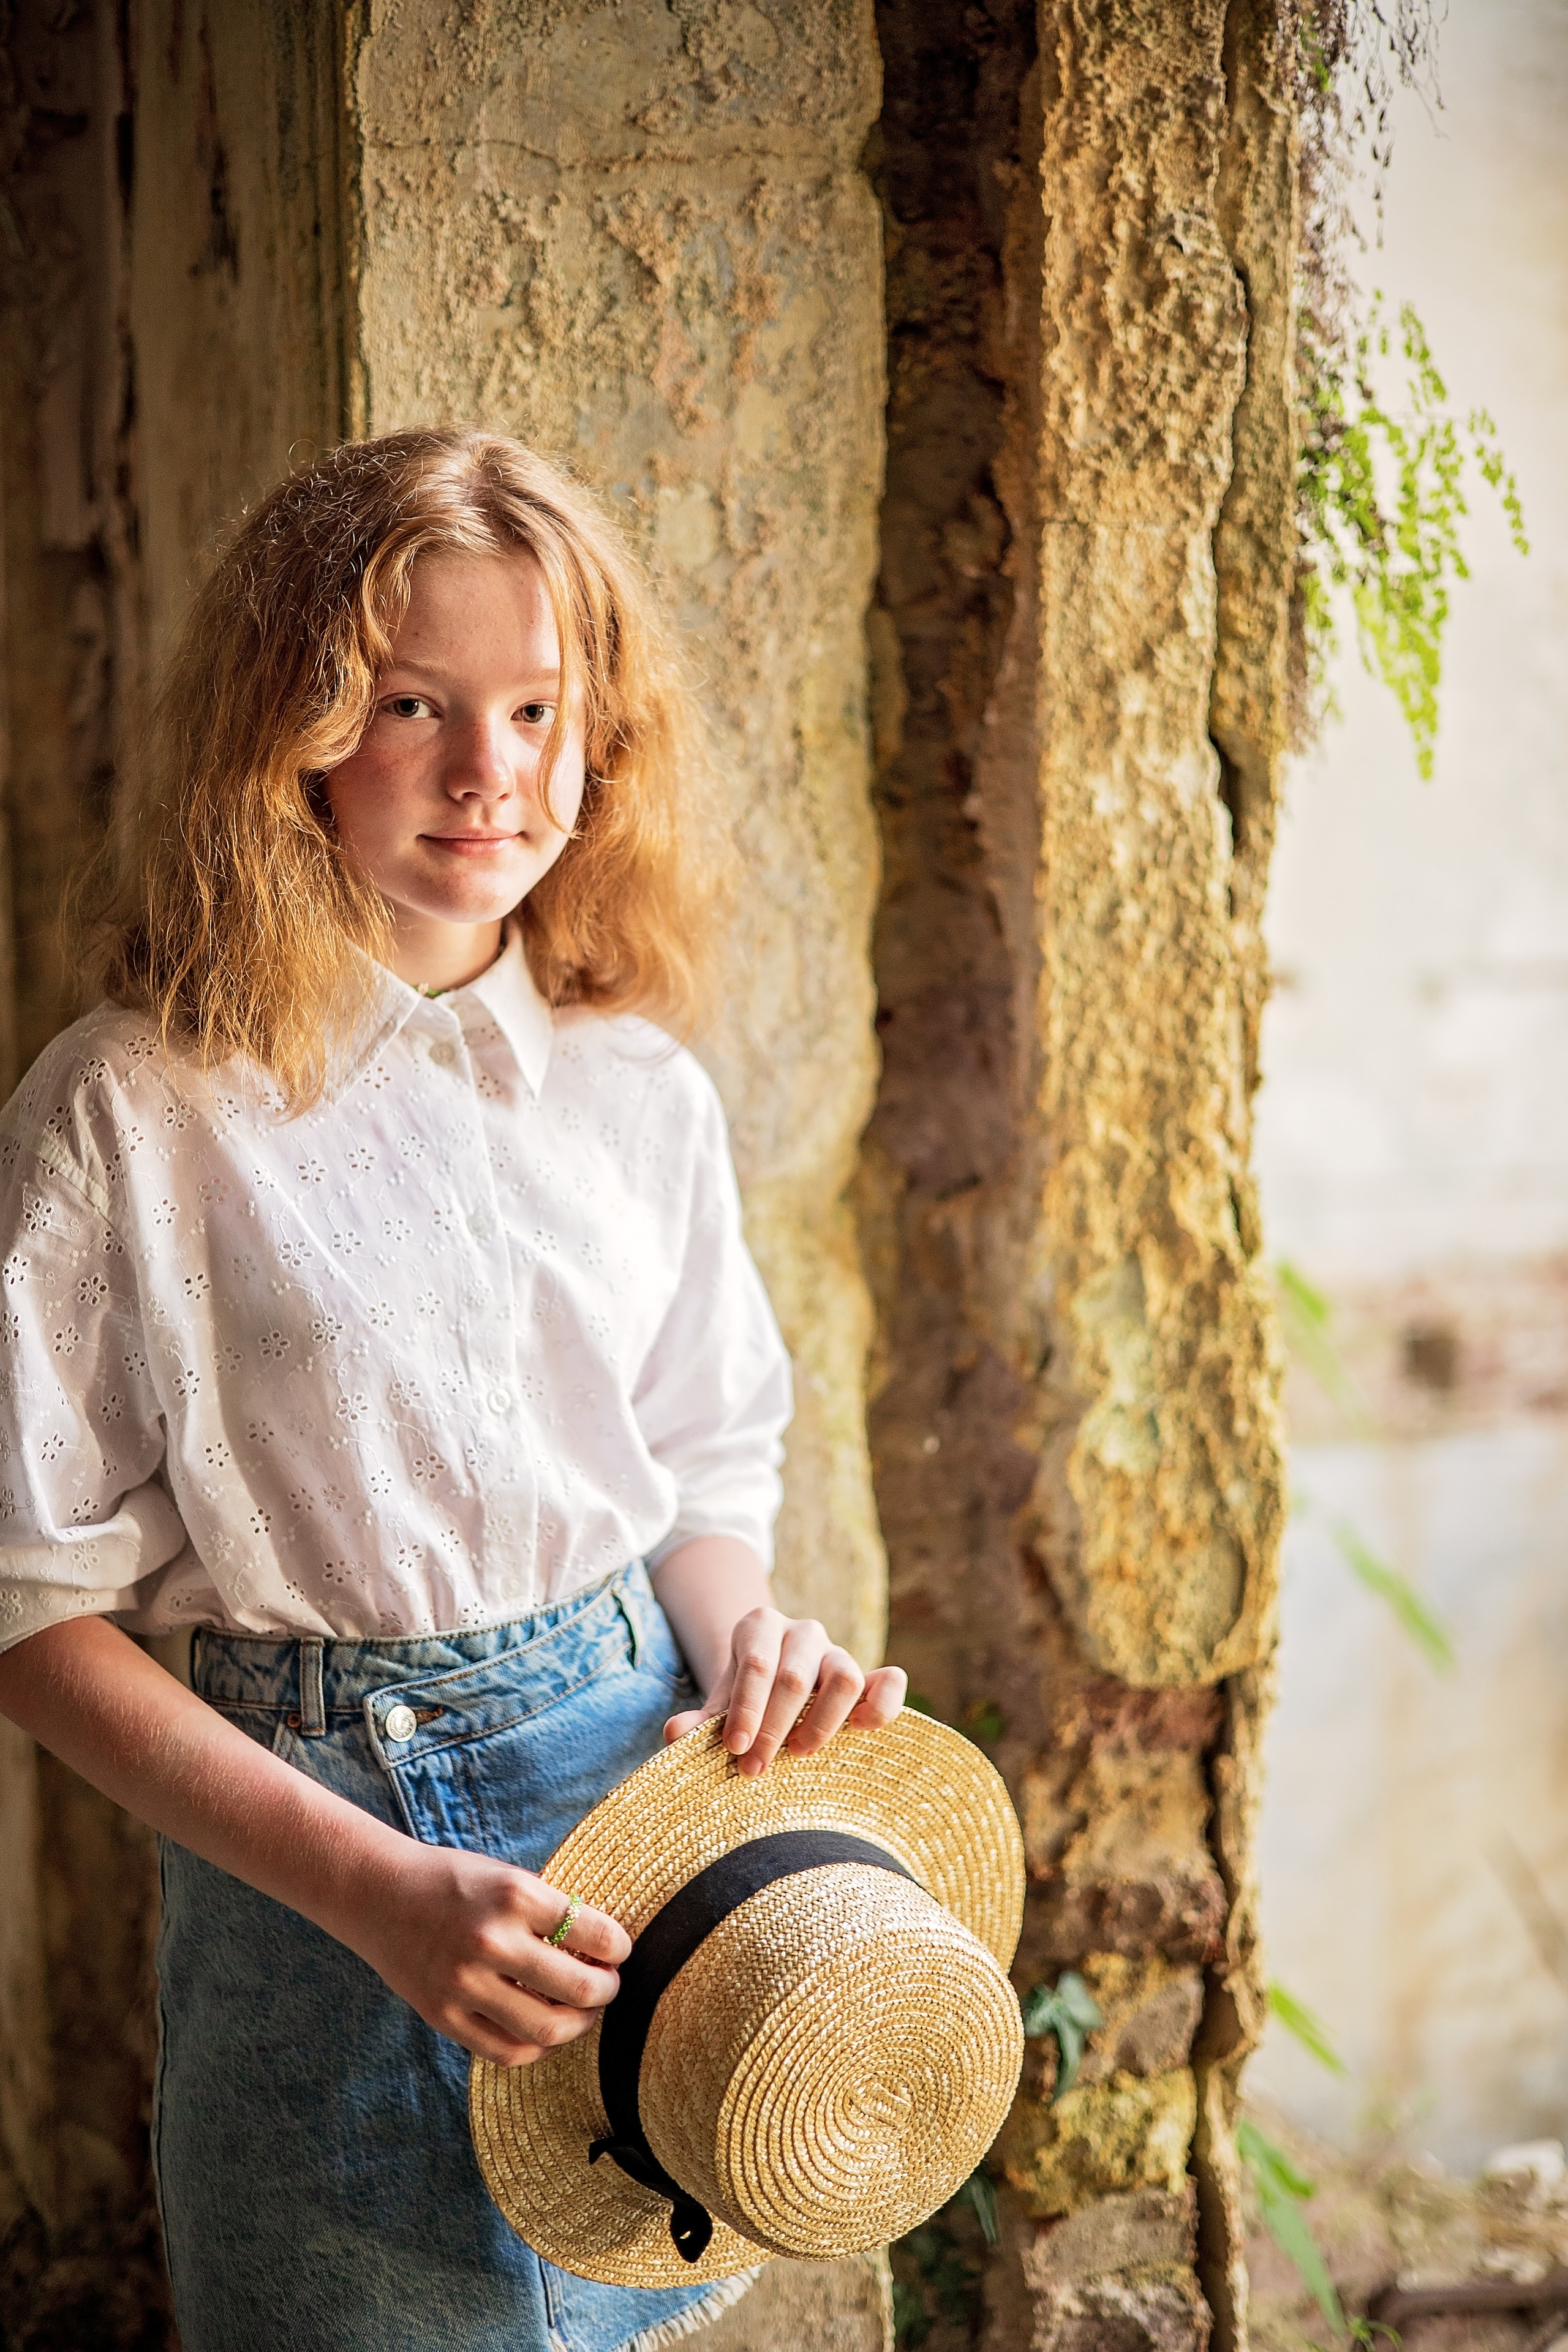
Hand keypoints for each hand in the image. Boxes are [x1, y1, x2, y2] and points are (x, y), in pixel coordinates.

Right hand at [350, 1841, 630, 2066]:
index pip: (595, 1933)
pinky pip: (506, 2051)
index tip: (618, 1950)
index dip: (619, 1947)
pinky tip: (543, 2030)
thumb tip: (602, 1952)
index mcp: (515, 1895)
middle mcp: (491, 1940)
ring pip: (547, 2028)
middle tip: (608, 1985)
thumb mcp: (508, 1879)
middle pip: (579, 1988)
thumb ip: (550, 1914)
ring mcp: (465, 1984)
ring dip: (579, 2024)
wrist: (379, 1894)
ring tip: (582, 2011)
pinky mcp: (443, 2016)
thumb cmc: (453, 1882)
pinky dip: (536, 2046)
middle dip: (606, 1990)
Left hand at [663, 1607, 906, 1776]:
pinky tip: (862, 1730)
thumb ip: (697, 1721)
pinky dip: (883, 1705)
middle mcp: (803, 1631)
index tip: (735, 1748)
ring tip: (799, 1753)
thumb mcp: (718, 1704)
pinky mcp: (869, 1674)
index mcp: (759, 1626)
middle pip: (794, 1677)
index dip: (747, 1709)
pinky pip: (889, 1681)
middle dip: (774, 1728)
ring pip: (844, 1677)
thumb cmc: (743, 1697)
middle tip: (755, 1769)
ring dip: (822, 1722)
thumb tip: (675, 1733)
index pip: (756, 1664)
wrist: (773, 1681)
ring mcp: (839, 1651)